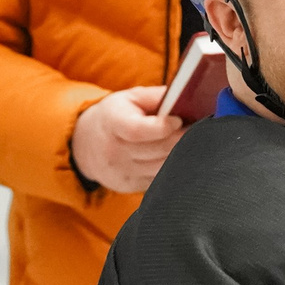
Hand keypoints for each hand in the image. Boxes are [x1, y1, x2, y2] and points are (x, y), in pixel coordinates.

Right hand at [71, 86, 185, 194]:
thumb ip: (157, 97)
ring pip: (163, 167)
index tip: (179, 120)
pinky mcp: (128, 186)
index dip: (163, 127)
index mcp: (112, 123)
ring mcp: (121, 172)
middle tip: (200, 129)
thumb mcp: (129, 98)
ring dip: (182, 154)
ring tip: (193, 142)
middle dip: (183, 139)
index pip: (138, 130)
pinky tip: (178, 156)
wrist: (85, 144)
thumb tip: (187, 97)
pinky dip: (173, 167)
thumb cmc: (114, 116)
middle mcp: (113, 151)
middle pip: (158, 149)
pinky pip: (159, 179)